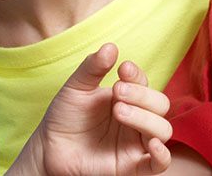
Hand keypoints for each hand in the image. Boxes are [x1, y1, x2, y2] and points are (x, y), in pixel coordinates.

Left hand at [17, 43, 171, 175]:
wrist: (49, 148)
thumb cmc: (65, 116)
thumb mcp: (76, 88)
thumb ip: (92, 68)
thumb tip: (111, 47)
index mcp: (127, 97)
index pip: (145, 83)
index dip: (137, 75)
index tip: (122, 69)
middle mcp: (137, 119)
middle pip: (160, 104)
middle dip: (142, 96)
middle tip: (118, 92)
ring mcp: (136, 143)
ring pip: (162, 130)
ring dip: (145, 118)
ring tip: (118, 112)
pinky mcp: (132, 166)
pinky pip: (159, 164)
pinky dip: (162, 155)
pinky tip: (152, 144)